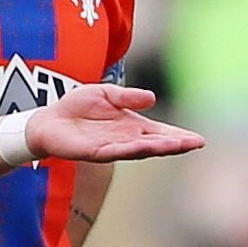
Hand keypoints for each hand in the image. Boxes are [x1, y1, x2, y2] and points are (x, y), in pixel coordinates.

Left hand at [27, 82, 205, 163]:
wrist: (48, 120)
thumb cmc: (77, 107)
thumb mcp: (105, 94)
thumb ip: (126, 97)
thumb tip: (151, 98)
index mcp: (132, 126)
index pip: (161, 133)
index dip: (179, 136)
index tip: (199, 139)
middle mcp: (126, 139)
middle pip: (156, 144)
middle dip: (176, 144)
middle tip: (196, 143)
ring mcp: (112, 147)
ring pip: (140, 149)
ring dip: (158, 148)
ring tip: (177, 145)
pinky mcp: (95, 152)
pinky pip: (116, 151)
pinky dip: (131, 149)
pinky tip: (144, 146)